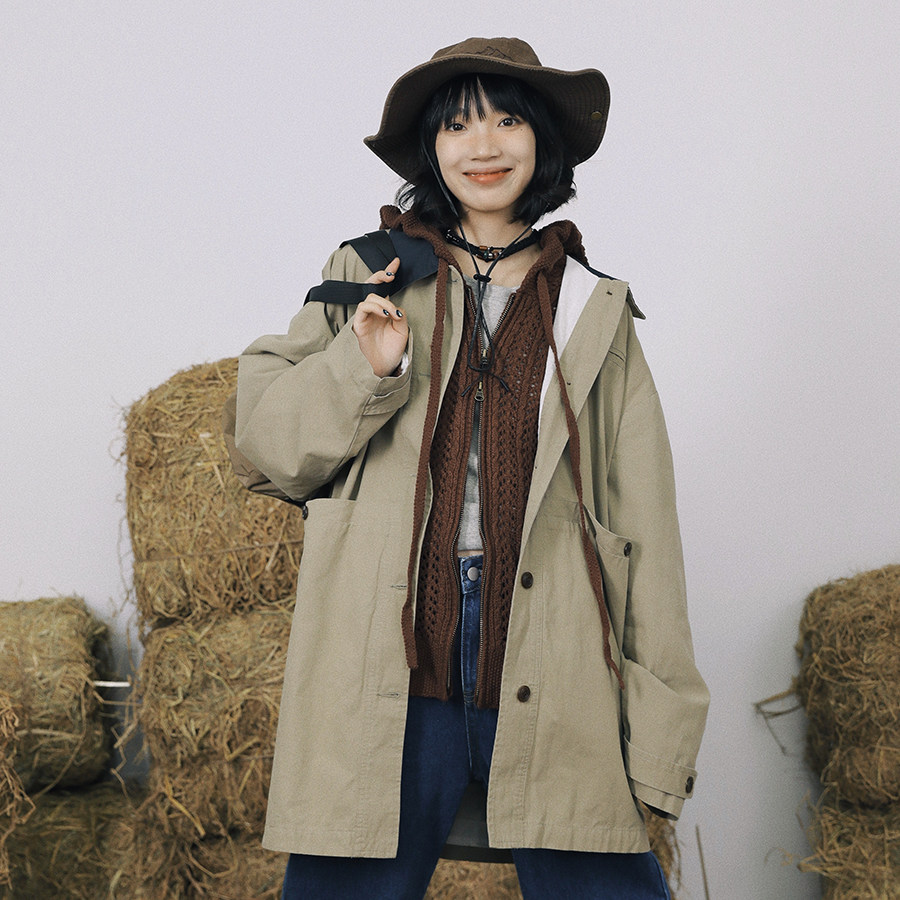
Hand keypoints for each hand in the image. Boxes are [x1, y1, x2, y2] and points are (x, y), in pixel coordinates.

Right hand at [351, 257, 408, 376]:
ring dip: (384, 302)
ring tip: (392, 314)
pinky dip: (375, 307)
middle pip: (372, 286)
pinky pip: (364, 307)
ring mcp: (366, 316)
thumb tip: (396, 306)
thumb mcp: (402, 330)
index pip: (385, 288)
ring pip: (370, 297)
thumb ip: (400, 315)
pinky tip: (385, 314)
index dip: (388, 273)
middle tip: (390, 273)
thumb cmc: (392, 350)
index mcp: (384, 310)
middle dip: (380, 275)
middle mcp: (374, 310)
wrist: (385, 367)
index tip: (396, 262)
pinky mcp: (359, 323)